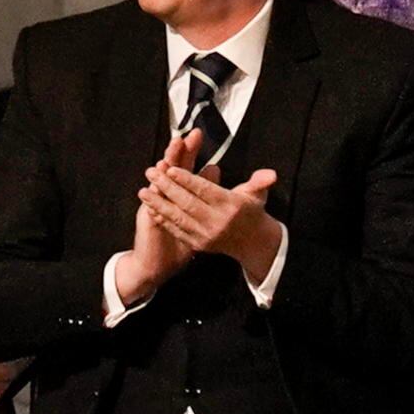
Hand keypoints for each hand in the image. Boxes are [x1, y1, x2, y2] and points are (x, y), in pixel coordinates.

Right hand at [112, 127, 208, 306]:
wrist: (159, 261)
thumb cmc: (180, 241)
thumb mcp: (199, 220)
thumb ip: (210, 196)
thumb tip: (216, 169)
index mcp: (179, 192)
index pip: (186, 165)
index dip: (191, 150)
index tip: (197, 135)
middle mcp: (166, 194)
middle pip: (173, 167)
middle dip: (179, 151)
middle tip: (184, 135)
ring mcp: (156, 203)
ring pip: (162, 180)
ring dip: (165, 164)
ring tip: (171, 150)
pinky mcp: (149, 214)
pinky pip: (154, 200)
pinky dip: (155, 189)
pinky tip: (157, 177)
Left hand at [140, 154, 283, 290]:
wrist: (253, 243)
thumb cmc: (250, 212)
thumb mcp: (256, 195)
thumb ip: (259, 182)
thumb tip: (270, 174)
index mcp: (231, 206)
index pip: (205, 190)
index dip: (186, 179)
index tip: (170, 169)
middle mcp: (218, 222)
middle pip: (188, 202)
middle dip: (167, 187)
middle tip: (150, 172)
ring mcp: (207, 235)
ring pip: (178, 217)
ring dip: (159, 203)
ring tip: (143, 190)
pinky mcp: (198, 244)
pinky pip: (177, 230)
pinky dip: (162, 219)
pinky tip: (150, 208)